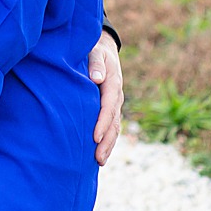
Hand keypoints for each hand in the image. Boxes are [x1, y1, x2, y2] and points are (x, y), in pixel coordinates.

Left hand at [87, 33, 123, 164]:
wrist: (103, 48)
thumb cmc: (94, 49)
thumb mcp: (95, 51)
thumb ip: (95, 63)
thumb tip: (97, 78)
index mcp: (113, 82)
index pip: (108, 106)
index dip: (102, 122)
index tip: (95, 137)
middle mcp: (117, 95)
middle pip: (114, 122)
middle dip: (107, 141)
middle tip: (97, 158)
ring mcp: (116, 103)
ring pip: (115, 127)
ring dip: (109, 145)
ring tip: (99, 162)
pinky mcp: (111, 108)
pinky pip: (112, 126)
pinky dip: (108, 141)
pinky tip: (100, 154)